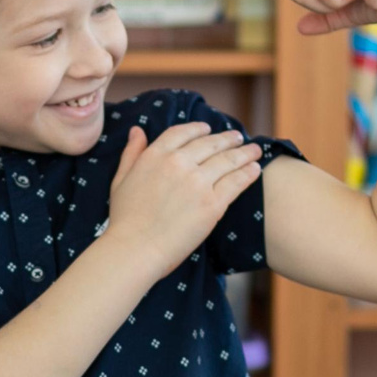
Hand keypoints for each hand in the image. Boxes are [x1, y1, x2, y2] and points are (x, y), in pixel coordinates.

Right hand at [104, 120, 264, 276]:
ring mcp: (198, 182)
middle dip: (227, 139)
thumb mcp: (121, 180)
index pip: (183, 133)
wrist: (136, 248)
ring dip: (244, 152)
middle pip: (210, 144)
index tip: (209, 128)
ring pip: (227, 160)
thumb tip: (138, 131)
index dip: (198, 129)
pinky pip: (236, 182)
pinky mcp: (213, 203)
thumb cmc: (125, 220)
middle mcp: (179, 163)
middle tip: (238, 137)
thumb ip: (132, 153)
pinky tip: (255, 169)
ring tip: (254, 150)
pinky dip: (248, 173)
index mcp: (156, 155)